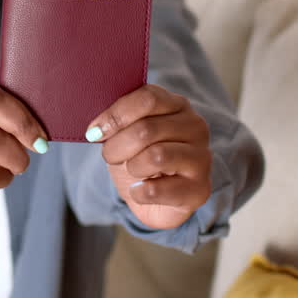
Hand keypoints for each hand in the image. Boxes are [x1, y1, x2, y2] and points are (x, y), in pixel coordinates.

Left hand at [86, 84, 212, 229]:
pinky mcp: (199, 189)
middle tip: (109, 156)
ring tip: (132, 171)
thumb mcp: (126, 132)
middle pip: (146, 128)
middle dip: (117, 145)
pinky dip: (139, 192)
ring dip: (131, 167)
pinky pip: (157, 189)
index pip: (148, 98)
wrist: (156, 200)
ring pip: (155, 156)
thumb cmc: (139, 158)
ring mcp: (201, 158)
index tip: (95, 131)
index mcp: (177, 105)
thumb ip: (117, 119)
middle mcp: (195, 127)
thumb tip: (97, 127)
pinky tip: (139, 190)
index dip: (116, 115)